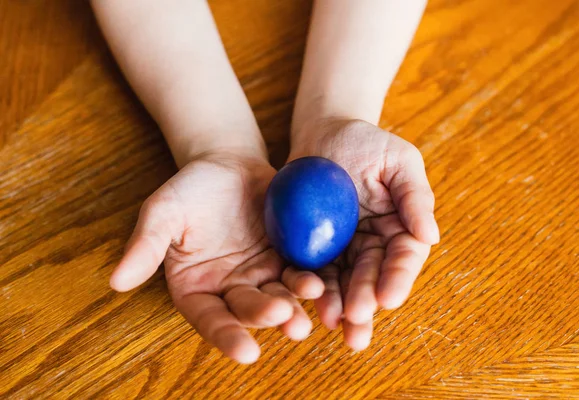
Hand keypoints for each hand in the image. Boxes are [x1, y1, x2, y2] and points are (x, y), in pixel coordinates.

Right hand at [110, 150, 323, 362]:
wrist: (227, 163)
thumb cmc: (190, 188)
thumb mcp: (163, 211)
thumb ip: (145, 246)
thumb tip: (116, 282)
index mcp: (196, 288)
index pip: (210, 319)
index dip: (226, 336)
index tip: (245, 351)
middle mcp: (230, 288)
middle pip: (248, 310)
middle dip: (265, 316)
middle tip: (282, 316)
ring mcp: (262, 274)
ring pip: (278, 297)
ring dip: (293, 307)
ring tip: (305, 313)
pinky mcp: (287, 256)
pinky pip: (300, 271)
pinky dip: (310, 280)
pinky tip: (320, 283)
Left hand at [289, 118, 438, 350]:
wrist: (322, 133)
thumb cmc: (365, 141)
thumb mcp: (397, 160)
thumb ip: (415, 196)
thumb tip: (431, 236)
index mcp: (398, 227)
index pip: (402, 257)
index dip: (397, 279)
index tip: (388, 299)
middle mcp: (372, 244)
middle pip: (371, 278)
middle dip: (364, 301)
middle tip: (356, 324)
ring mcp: (341, 248)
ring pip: (342, 282)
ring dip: (338, 305)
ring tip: (331, 324)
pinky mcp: (311, 246)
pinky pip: (312, 270)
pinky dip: (311, 289)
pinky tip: (307, 305)